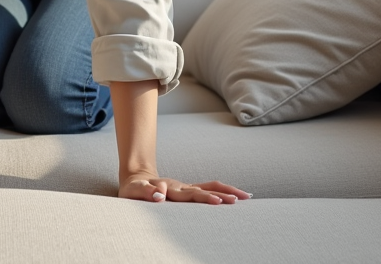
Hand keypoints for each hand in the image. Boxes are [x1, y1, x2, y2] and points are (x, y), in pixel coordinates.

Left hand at [119, 172, 250, 204]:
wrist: (136, 179)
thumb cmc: (135, 189)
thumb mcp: (134, 191)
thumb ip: (146, 192)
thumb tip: (160, 195)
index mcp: (171, 189)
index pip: (190, 194)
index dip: (203, 197)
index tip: (217, 201)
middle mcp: (182, 187)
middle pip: (205, 190)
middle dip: (222, 194)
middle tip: (237, 200)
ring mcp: (186, 187)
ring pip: (210, 186)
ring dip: (227, 190)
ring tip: (246, 196)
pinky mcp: (188, 190)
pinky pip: (209, 188)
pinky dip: (223, 190)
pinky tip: (237, 196)